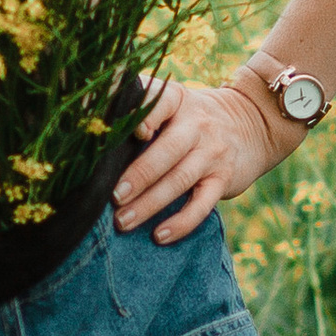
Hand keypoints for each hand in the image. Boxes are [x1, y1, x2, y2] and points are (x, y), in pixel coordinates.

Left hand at [111, 76, 292, 244]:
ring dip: (150, 204)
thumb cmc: (190, 116)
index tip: (132, 133)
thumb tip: (84, 106)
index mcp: (178, 100)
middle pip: (168, 151)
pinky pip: (202, 205)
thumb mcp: (172, 100)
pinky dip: (181, 223)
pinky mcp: (224, 179)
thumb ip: (137, 103)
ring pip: (180, 180)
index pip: (161, 103)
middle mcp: (197, 125)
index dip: (146, 117)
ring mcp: (212, 153)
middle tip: (113, 197)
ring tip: (123, 222)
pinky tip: (159, 236)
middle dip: (139, 175)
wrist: (251, 123)